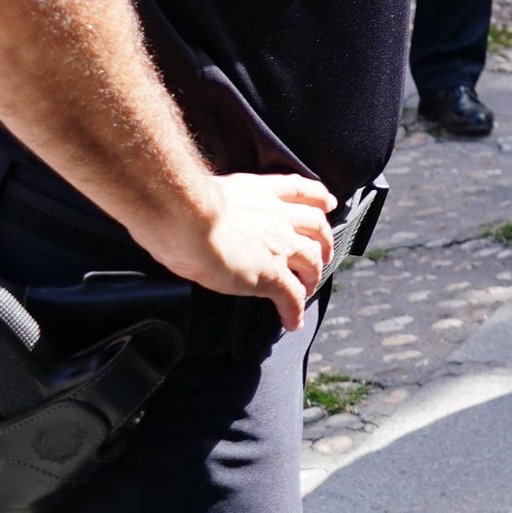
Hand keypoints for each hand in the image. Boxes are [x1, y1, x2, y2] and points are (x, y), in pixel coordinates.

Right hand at [141, 172, 336, 331]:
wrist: (188, 219)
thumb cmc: (184, 204)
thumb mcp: (209, 192)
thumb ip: (218, 201)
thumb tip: (202, 210)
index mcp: (260, 192)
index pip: (300, 191)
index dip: (319, 198)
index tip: (327, 203)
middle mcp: (277, 216)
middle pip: (316, 227)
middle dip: (324, 241)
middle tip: (323, 253)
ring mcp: (279, 246)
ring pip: (312, 260)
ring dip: (314, 275)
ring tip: (310, 286)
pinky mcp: (272, 275)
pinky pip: (291, 296)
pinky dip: (295, 310)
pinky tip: (293, 321)